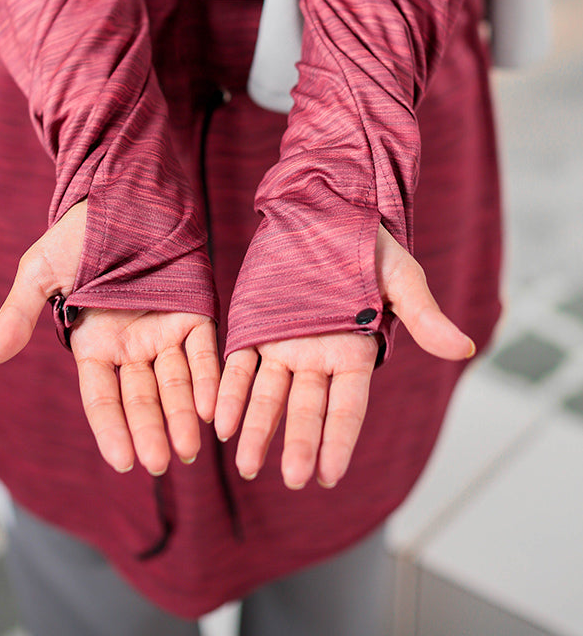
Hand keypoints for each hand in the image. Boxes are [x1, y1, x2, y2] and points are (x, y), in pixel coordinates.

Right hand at [0, 201, 219, 475]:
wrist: (124, 189)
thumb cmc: (79, 229)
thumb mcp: (40, 271)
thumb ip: (18, 314)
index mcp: (94, 343)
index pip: (102, 397)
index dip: (111, 429)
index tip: (122, 462)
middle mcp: (132, 345)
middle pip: (142, 398)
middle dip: (151, 432)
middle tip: (163, 464)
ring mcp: (165, 330)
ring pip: (176, 384)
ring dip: (184, 416)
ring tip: (191, 449)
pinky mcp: (195, 311)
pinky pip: (204, 352)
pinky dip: (210, 379)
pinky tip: (215, 407)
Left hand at [214, 224, 474, 489]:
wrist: (324, 207)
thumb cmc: (368, 243)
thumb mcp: (400, 278)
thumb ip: (424, 316)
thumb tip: (466, 349)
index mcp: (354, 351)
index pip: (347, 406)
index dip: (339, 440)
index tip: (329, 476)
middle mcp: (317, 356)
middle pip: (307, 409)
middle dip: (299, 444)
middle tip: (291, 479)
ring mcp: (282, 344)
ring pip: (268, 396)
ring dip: (257, 429)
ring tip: (244, 466)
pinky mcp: (252, 326)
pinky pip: (238, 366)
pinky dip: (229, 392)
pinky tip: (219, 421)